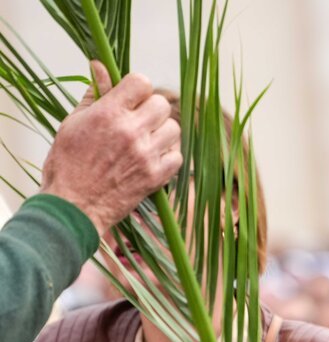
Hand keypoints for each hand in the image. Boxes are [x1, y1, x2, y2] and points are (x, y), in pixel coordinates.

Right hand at [40, 61, 181, 234]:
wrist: (72, 206)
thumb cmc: (68, 164)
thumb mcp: (73, 122)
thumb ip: (94, 94)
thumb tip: (100, 66)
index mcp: (108, 113)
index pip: (141, 82)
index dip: (138, 89)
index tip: (132, 99)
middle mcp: (131, 131)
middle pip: (162, 104)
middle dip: (151, 110)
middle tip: (139, 122)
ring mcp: (146, 154)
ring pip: (174, 129)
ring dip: (162, 133)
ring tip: (145, 142)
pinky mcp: (156, 176)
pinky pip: (178, 156)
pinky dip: (168, 157)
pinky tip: (151, 159)